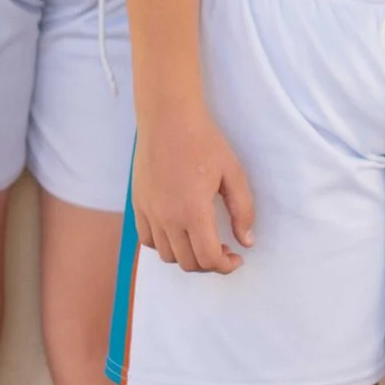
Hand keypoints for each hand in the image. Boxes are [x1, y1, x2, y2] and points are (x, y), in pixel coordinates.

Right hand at [133, 100, 254, 273]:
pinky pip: (148, 240)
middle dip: (209, 263)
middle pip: (187, 262)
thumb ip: (242, 210)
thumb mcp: (233, 173)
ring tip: (203, 241)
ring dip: (187, 256)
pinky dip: (164, 245)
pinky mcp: (138, 205)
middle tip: (224, 250)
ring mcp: (149, 213)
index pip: (207, 258)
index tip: (236, 258)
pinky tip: (180, 232)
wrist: (168, 119)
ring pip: (167, 256)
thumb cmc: (204, 142)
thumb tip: (246, 242)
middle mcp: (167, 218)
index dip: (225, 266)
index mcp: (193, 211)